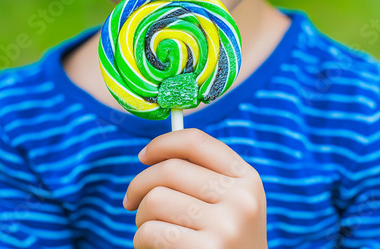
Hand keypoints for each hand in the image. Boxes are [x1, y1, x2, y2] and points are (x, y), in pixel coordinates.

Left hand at [123, 129, 266, 248]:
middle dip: (140, 185)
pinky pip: (150, 232)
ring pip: (155, 200)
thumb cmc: (226, 241)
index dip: (162, 144)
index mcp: (247, 179)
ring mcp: (226, 226)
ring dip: (141, 217)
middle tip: (131, 202)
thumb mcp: (231, 203)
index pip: (196, 141)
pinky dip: (141, 240)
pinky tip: (151, 247)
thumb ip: (205, 175)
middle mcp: (241, 199)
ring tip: (148, 229)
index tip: (143, 156)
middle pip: (169, 169)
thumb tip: (155, 153)